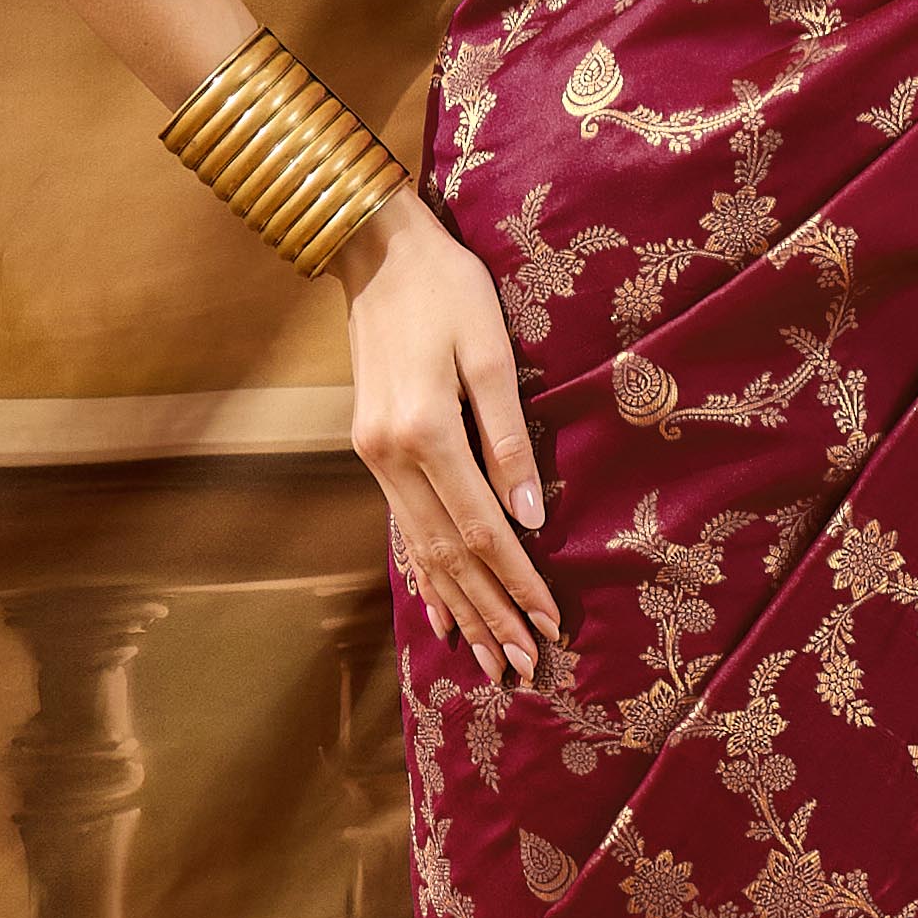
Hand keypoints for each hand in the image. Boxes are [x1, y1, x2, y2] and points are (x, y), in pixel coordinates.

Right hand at [337, 192, 561, 688]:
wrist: (376, 250)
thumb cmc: (447, 289)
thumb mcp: (489, 352)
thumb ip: (508, 437)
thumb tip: (529, 516)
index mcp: (424, 431)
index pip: (482, 528)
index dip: (516, 580)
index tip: (547, 624)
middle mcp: (390, 456)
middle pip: (448, 555)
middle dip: (488, 614)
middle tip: (520, 667)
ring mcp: (373, 456)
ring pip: (421, 551)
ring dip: (456, 608)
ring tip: (484, 658)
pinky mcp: (371, 449)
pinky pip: (402, 529)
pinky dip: (422, 575)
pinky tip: (436, 613)